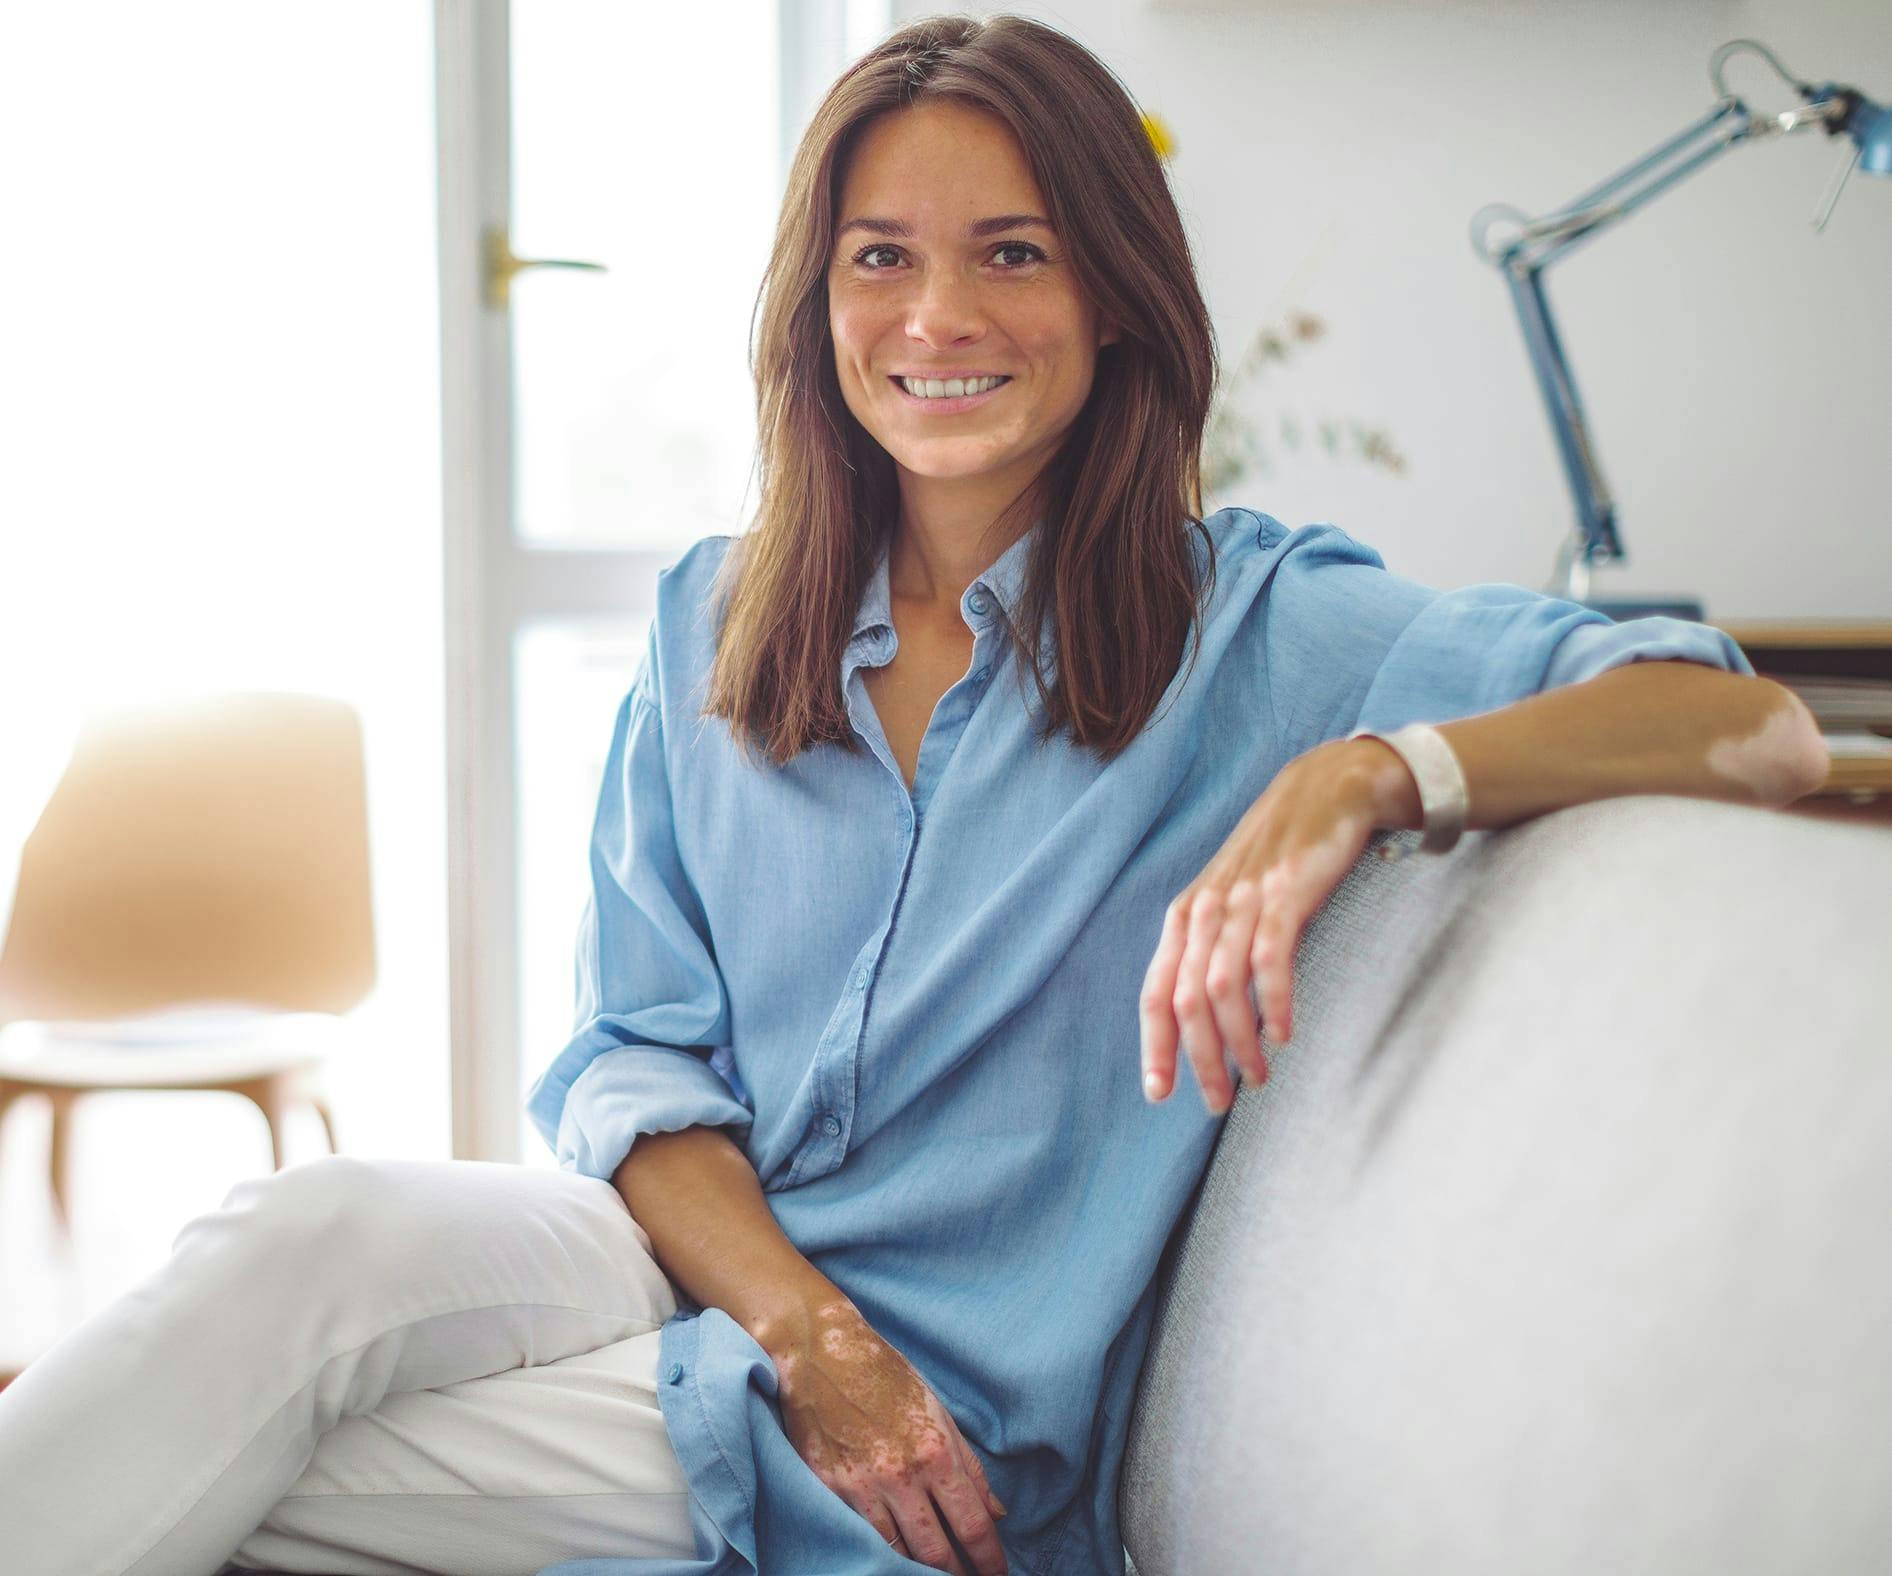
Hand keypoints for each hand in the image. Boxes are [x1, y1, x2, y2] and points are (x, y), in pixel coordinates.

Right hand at [768, 1296, 1009, 1573]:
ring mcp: (860, 1486)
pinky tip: (891, 1558)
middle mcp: (901, 1475)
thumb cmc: (884, 1374)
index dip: (989, 1559)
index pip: (972, 1525)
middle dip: (958, 1574)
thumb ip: (968, 1464)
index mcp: (936, 1451)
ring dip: (917, 1571)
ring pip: (896, 1553)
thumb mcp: (937, 1409)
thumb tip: (996, 1510)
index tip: (997, 1572)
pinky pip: (859, 1536)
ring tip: (932, 1575)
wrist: (819, 1351)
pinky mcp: (828, 1489)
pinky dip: (878, 1551)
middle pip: (936, 1552)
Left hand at [1140, 738, 1402, 1113]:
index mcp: (1185, 918)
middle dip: (1199, 1059)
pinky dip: (1273, 1003)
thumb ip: (1214, 952)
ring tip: (1258, 1078)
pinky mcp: (1285, 894)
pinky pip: (1270, 959)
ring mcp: (1244, 902)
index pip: (1156, 992)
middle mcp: (1205, 911)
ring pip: (1222, 988)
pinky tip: (1283, 1035)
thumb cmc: (1276, 858)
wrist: (1322, 790)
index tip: (1159, 1093)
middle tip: (1218, 1101)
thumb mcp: (1231, 903)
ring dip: (1238, 1042)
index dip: (1154, 1046)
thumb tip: (1211, 1021)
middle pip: (1186, 1001)